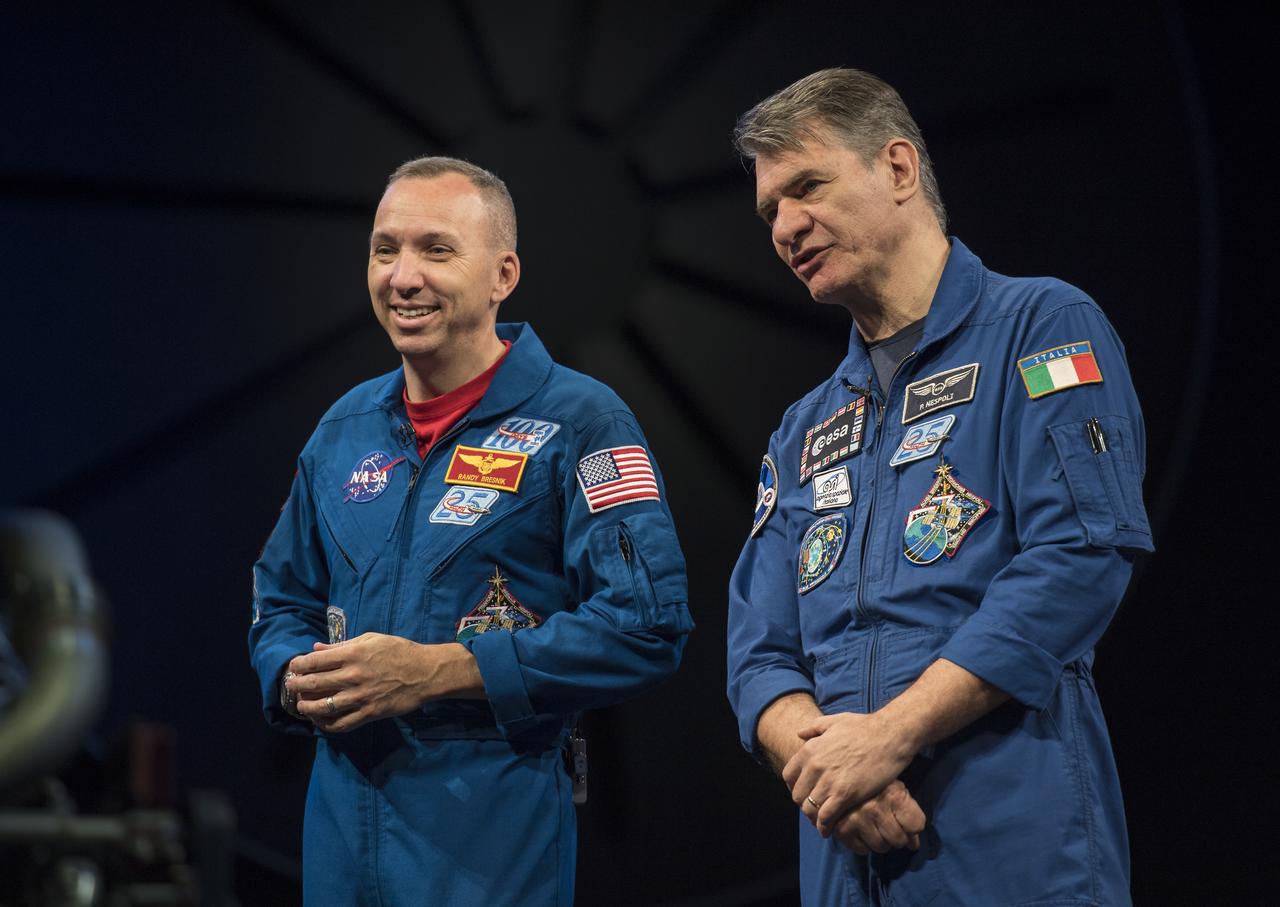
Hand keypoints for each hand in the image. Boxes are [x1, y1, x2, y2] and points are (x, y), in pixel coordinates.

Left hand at [285, 632, 460, 732]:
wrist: (425, 673)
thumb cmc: (399, 651)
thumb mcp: (371, 639)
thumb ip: (342, 645)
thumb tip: (317, 649)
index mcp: (353, 654)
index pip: (315, 661)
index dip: (299, 665)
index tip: (293, 667)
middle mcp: (353, 676)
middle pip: (314, 684)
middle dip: (297, 685)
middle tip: (291, 686)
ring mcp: (360, 697)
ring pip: (323, 707)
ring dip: (307, 707)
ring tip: (301, 705)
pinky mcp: (369, 713)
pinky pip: (342, 724)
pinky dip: (326, 725)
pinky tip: (320, 720)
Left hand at [784, 711, 917, 836]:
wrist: (889, 735)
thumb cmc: (865, 727)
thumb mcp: (835, 720)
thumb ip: (814, 727)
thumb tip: (800, 734)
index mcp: (810, 749)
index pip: (788, 776)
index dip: (795, 787)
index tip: (804, 793)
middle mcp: (814, 766)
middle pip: (797, 795)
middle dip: (804, 804)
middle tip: (814, 809)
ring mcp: (829, 781)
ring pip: (809, 808)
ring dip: (813, 817)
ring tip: (821, 822)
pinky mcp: (845, 794)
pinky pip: (825, 817)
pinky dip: (824, 826)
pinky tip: (829, 829)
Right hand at [830, 780, 925, 853]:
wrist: (841, 776)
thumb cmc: (876, 786)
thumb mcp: (897, 791)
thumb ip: (909, 815)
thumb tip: (913, 845)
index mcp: (894, 795)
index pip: (916, 825)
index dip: (913, 826)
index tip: (905, 822)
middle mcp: (875, 808)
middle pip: (899, 840)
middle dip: (897, 836)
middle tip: (889, 826)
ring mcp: (857, 820)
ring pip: (881, 847)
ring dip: (880, 841)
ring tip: (874, 826)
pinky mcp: (842, 830)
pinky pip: (862, 850)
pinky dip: (863, 844)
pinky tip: (861, 830)